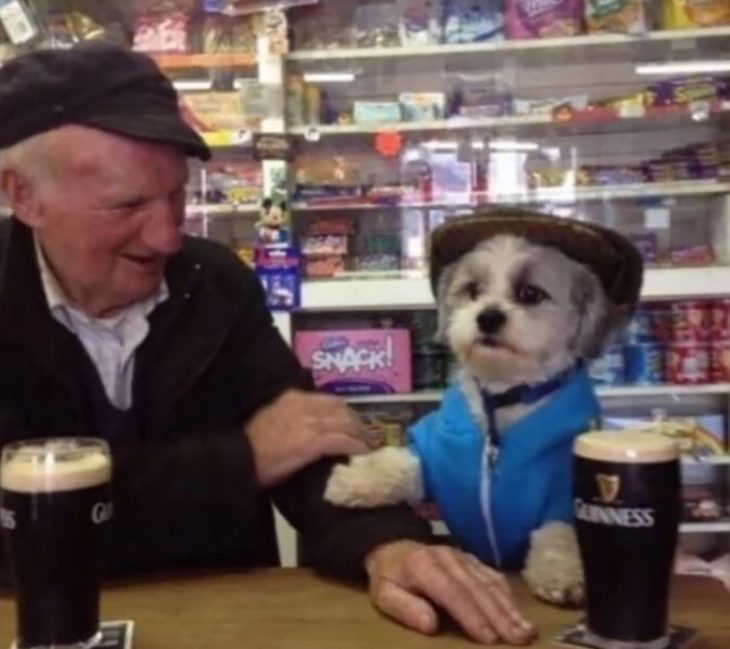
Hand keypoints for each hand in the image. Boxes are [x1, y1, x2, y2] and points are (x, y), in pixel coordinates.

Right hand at [246, 389, 371, 487]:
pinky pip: (343, 441)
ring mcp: (309, 422)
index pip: (326, 400)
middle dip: (356, 421)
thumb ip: (288, 420)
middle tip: (365, 435)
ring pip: (346, 423)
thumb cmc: (248, 448)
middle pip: (341, 408)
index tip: (351, 422)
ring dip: (360, 434)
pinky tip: (363, 454)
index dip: (343, 411)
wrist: (238, 460)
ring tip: (368, 446)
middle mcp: (303, 405)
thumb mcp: (269, 423)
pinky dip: (356, 446)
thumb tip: (305, 431)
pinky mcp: (313, 442)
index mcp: (291, 398)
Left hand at [365, 541, 536, 645]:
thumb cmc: (389, 577)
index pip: (453, 592)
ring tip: (527, 631)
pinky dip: (508, 595)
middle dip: (500, 616)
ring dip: (510, 607)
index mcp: (424, 566)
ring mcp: (462, 556)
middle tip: (520, 639)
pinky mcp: (471, 559)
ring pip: (489, 582)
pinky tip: (519, 612)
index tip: (490, 639)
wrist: (393, 545)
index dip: (472, 615)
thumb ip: (404, 608)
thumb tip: (430, 625)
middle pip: (477, 588)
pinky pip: (492, 575)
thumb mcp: (383, 594)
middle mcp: (448, 558)